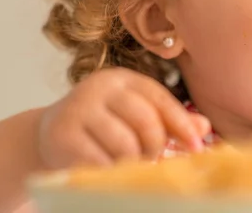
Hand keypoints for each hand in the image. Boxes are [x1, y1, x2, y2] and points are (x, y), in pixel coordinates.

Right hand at [37, 67, 209, 168]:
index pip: (160, 99)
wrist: (49, 134)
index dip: (181, 124)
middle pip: (146, 120)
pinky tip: (109, 169)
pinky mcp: (63, 134)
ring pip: (125, 144)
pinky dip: (111, 171)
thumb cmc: (101, 126)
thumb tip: (203, 126)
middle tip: (151, 157)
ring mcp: (79, 108)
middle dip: (155, 146)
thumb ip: (167, 120)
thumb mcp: (133, 116)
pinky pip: (101, 160)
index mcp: (122, 80)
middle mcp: (100, 87)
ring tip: (127, 163)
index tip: (197, 148)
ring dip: (133, 162)